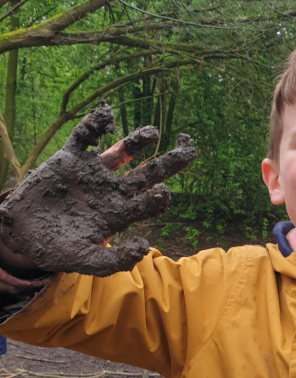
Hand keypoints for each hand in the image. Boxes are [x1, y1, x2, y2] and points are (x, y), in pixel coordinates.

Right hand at [0, 101, 196, 276]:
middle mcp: (113, 190)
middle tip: (190, 147)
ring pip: (123, 151)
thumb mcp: (88, 261)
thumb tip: (145, 246)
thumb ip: (116, 260)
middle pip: (149, 173)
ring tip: (154, 133)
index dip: (161, 196)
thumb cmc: (59, 250)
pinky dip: (95, 123)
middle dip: (171, 161)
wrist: (22, 234)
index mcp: (121, 212)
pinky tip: (107, 117)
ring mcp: (93, 172)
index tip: (162, 193)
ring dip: (139, 140)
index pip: (151, 201)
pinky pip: (85, 136)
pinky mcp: (69, 158)